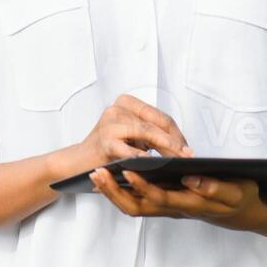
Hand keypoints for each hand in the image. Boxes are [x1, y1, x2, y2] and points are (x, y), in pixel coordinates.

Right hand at [71, 94, 193, 171]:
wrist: (78, 162)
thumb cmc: (107, 150)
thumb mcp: (131, 135)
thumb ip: (151, 134)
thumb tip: (182, 145)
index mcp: (127, 103)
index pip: (160, 117)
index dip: (177, 134)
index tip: (188, 148)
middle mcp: (118, 108)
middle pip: (156, 124)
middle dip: (175, 142)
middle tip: (188, 156)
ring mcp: (110, 122)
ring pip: (147, 133)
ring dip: (165, 149)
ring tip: (178, 161)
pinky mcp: (105, 140)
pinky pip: (129, 149)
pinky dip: (143, 156)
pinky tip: (154, 163)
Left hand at [90, 168, 265, 232]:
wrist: (242, 212)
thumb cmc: (240, 199)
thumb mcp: (237, 191)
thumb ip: (215, 187)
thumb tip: (191, 178)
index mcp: (190, 204)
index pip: (161, 198)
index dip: (142, 186)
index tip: (128, 170)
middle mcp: (175, 209)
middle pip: (138, 207)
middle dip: (115, 192)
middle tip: (98, 173)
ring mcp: (168, 208)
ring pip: (134, 206)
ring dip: (114, 193)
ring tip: (97, 175)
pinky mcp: (166, 202)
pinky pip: (138, 202)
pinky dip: (122, 192)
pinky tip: (112, 179)